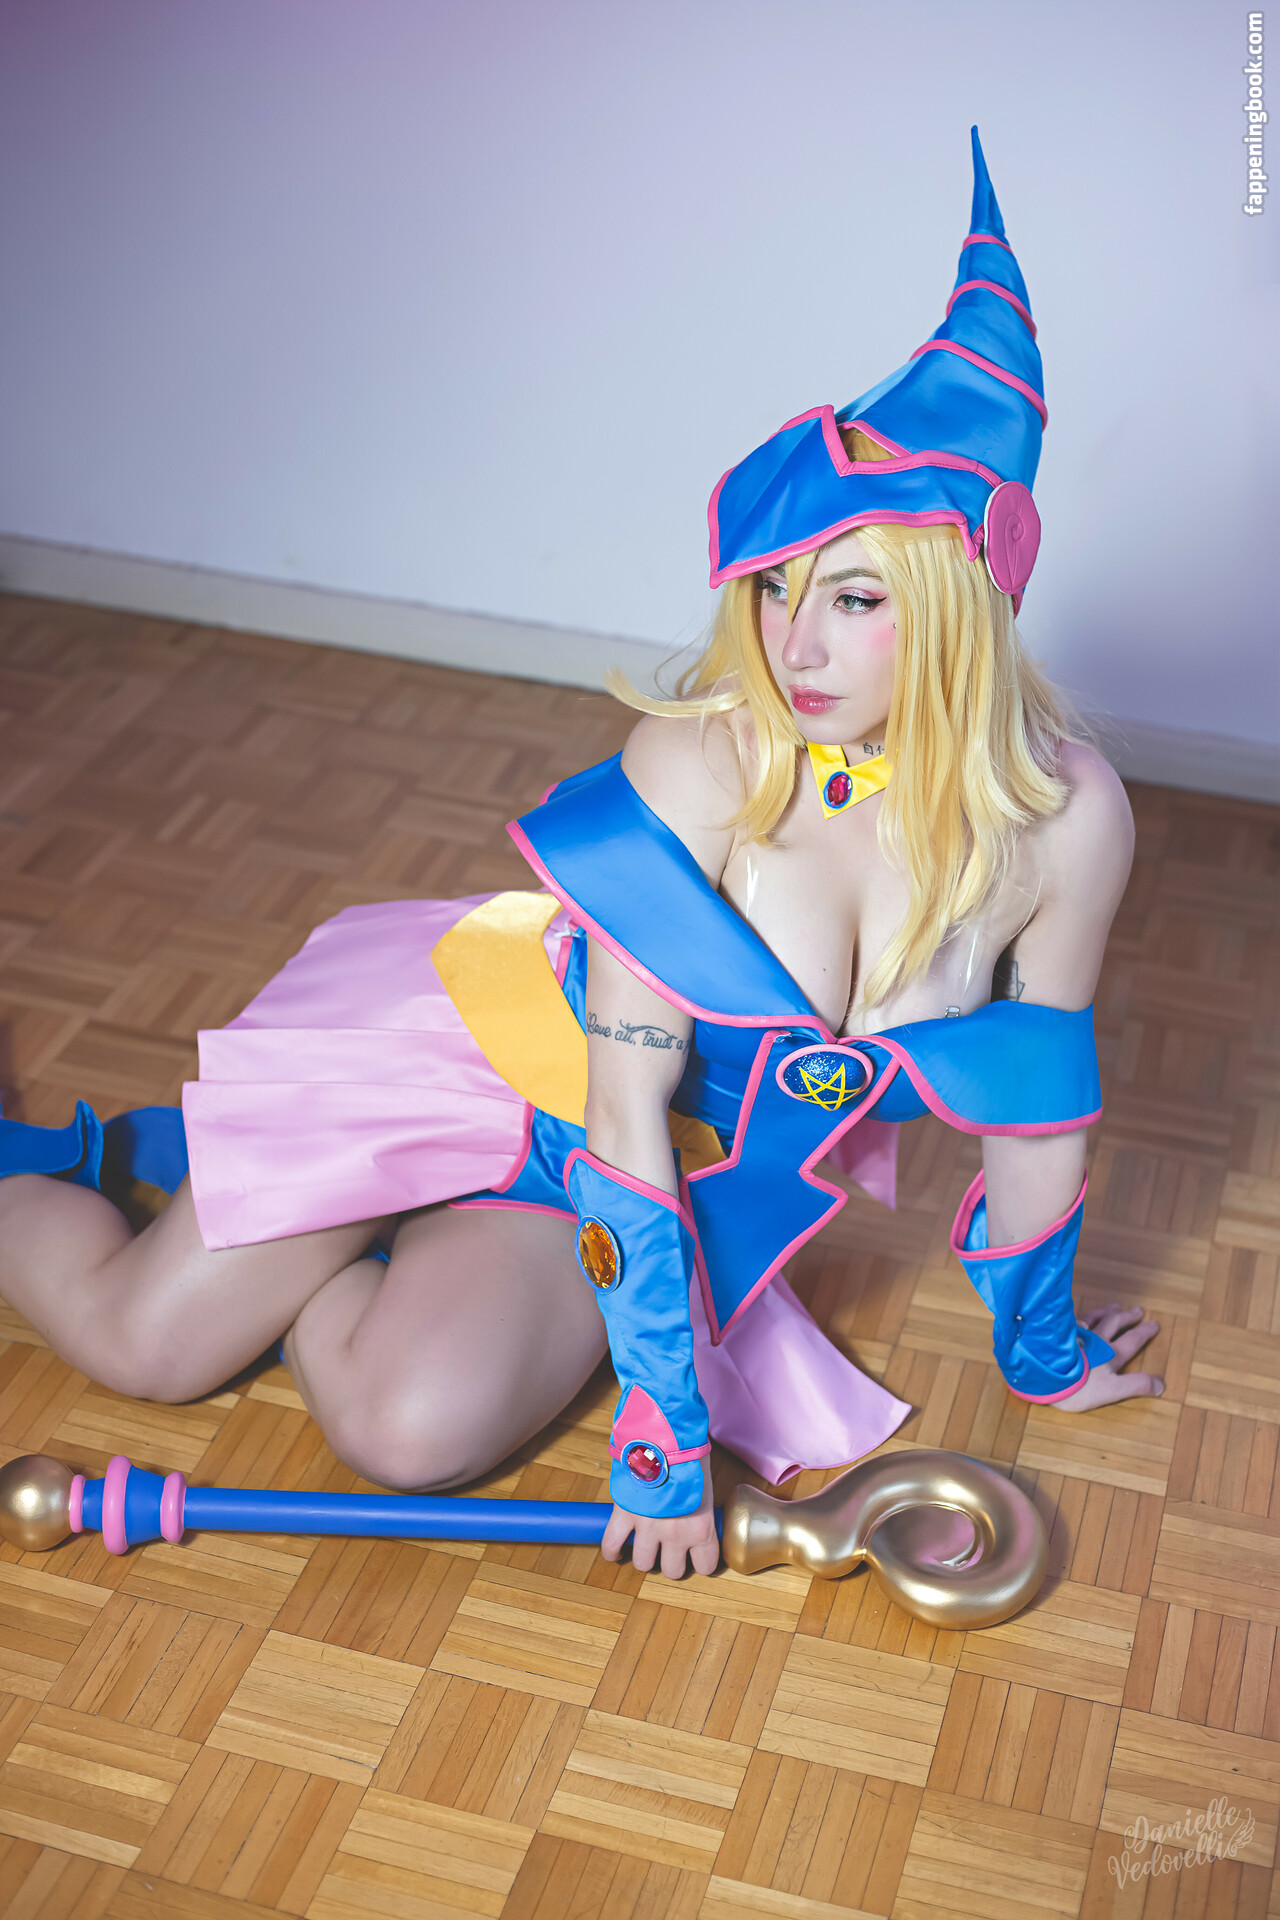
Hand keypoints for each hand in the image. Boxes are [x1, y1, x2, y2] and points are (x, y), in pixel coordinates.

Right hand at [600, 1458, 719, 1578]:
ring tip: (645, 1545)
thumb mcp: (706, 1488)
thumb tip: (695, 1518)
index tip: (696, 1555)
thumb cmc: (691, 1455)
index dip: (700, 1561)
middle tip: (669, 1549)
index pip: (705, 1566)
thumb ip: (701, 1510)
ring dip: (644, 1556)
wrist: (666, 1435)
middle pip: (672, 1571)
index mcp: (701, 1528)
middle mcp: (676, 1535)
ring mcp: (648, 1527)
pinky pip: (612, 1543)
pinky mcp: (624, 1515)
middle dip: (670, 1561)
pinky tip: (616, 1551)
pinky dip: (612, 1551)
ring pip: (643, 1563)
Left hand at [1056, 1304, 1163, 1410]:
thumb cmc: (1079, 1386)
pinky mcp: (1060, 1333)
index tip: (1154, 1324)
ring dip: (1106, 1312)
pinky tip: (1080, 1313)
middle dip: (1127, 1317)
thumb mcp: (1112, 1390)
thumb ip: (1136, 1385)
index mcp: (1111, 1354)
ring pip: (1095, 1317)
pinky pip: (1074, 1318)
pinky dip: (1082, 1314)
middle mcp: (1096, 1340)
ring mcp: (1077, 1334)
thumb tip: (1161, 1384)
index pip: (1132, 1341)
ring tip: (1114, 1306)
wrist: (1046, 1375)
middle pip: (1114, 1324)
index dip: (1144, 1332)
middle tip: (1138, 1310)